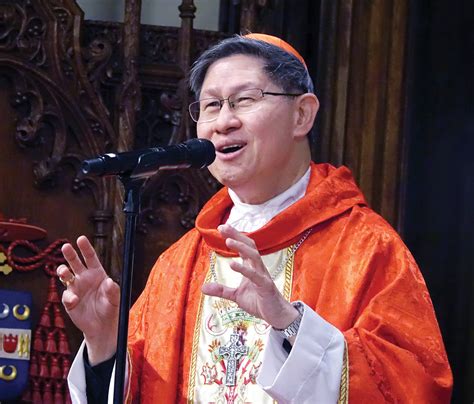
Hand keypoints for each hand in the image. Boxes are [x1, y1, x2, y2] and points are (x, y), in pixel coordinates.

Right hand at [57, 235, 119, 364]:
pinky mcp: (70, 301)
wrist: (102, 327)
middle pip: (75, 263)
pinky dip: (69, 297)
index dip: (86, 248)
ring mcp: (76, 288)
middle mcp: (85, 278)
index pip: (91, 258)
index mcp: (97, 274)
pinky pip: (66, 295)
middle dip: (70, 254)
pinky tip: (75, 301)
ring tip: (65, 272)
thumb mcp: (115, 300)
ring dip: (63, 272)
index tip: (81, 239)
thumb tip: (109, 282)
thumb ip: (113, 291)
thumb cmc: (110, 309)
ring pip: (66, 276)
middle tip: (66, 246)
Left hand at [201, 224, 298, 330]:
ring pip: (254, 256)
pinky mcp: (265, 286)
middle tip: (223, 227)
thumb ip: (221, 290)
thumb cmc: (258, 302)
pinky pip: (255, 275)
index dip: (234, 236)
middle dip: (237, 235)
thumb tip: (203, 288)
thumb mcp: (236, 295)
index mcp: (251, 266)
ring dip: (242, 247)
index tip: (221, 228)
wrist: (276, 315)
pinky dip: (244, 269)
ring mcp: (262, 275)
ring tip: (229, 241)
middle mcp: (258, 267)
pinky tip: (232, 264)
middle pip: (249, 245)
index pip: (243, 246)